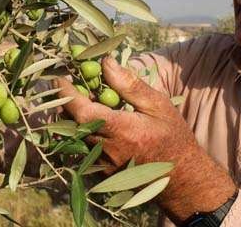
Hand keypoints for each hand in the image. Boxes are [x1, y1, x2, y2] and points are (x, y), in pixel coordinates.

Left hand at [55, 57, 235, 221]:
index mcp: (122, 131)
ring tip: (82, 102)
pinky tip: (93, 122)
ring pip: (75, 137)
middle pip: (72, 124)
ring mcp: (103, 164)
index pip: (83, 112)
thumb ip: (129, 85)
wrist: (181, 176)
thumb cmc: (172, 136)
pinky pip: (82, 148)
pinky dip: (81, 132)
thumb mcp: (157, 105)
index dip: (67, 95)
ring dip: (73, 118)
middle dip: (66, 104)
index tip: (59, 79)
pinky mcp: (102, 172)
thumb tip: (106, 63)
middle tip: (70, 86)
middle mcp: (108, 150)